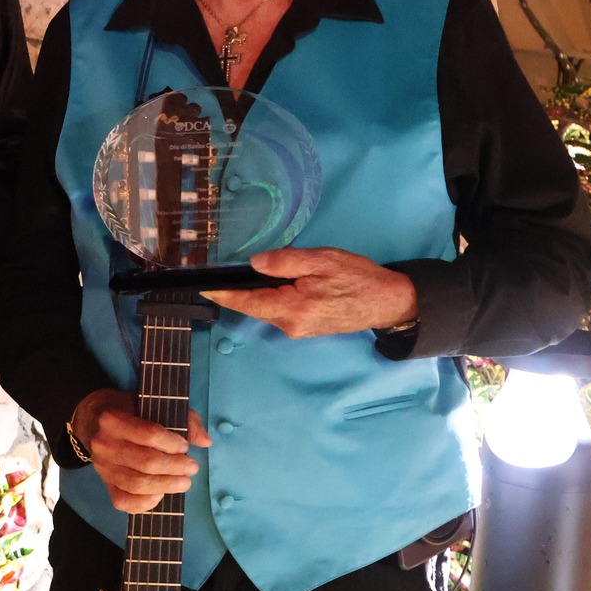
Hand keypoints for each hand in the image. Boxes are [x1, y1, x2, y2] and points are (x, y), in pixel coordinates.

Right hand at [69, 388, 211, 512]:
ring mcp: (102, 468)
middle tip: (191, 467)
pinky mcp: (105, 485)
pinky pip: (125, 502)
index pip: (149, 435)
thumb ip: (183, 419)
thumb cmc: (130, 412)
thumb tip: (205, 441)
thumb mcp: (152, 405)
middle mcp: (103, 445)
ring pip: (137, 484)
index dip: (172, 444)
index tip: (185, 446)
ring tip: (184, 482)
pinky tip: (161, 494)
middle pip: (146, 463)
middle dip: (175, 467)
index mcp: (113, 420)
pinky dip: (146, 503)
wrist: (93, 422)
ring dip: (166, 485)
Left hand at [204, 247, 417, 337]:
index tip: (203, 288)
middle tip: (226, 271)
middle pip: (253, 307)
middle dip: (239, 291)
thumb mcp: (322, 260)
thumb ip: (286, 261)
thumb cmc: (358, 278)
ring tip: (256, 274)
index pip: (248, 302)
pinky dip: (271, 299)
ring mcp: (298, 330)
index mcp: (294, 308)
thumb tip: (255, 264)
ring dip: (258, 294)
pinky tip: (277, 285)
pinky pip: (279, 312)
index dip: (223, 295)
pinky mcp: (304, 329)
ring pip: (266, 309)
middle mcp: (292, 325)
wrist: (387, 302)